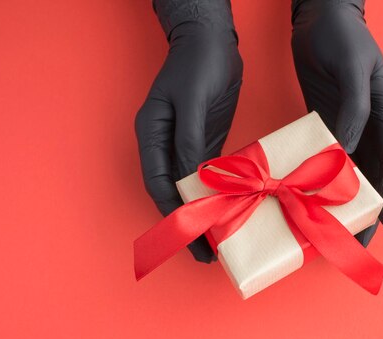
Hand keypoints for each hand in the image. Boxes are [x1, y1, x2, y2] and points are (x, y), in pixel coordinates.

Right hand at [135, 0, 242, 262]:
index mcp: (152, 134)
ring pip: (191, 189)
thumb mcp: (193, 102)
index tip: (192, 238)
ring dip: (204, 215)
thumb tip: (193, 180)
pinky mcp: (205, 141)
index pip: (160, 184)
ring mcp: (185, 144)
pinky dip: (217, 196)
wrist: (213, 40)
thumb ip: (191, 141)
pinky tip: (230, 212)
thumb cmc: (199, 64)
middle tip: (206, 254)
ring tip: (220, 242)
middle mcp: (165, 144)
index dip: (174, 214)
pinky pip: (210, 177)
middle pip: (173, 193)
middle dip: (188, 223)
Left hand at [291, 0, 382, 245]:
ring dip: (345, 198)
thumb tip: (348, 150)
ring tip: (335, 226)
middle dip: (368, 206)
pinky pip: (326, 155)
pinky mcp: (324, 121)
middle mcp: (369, 124)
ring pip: (351, 169)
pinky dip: (322, 178)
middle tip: (357, 237)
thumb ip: (354, 109)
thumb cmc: (342, 36)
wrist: (319, 14)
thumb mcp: (352, 70)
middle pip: (373, 173)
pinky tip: (311, 196)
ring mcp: (347, 125)